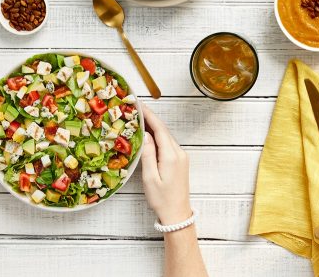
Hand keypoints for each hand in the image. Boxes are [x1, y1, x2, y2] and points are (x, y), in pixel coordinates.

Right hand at [140, 105, 192, 224]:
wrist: (177, 214)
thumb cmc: (162, 199)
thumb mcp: (150, 178)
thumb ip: (148, 155)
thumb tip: (145, 135)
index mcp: (171, 156)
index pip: (160, 130)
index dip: (150, 116)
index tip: (139, 105)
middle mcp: (179, 153)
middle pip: (164, 131)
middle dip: (151, 119)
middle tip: (136, 110)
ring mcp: (181, 157)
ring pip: (166, 137)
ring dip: (154, 128)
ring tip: (140, 120)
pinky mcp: (180, 162)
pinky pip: (168, 144)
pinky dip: (159, 137)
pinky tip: (149, 136)